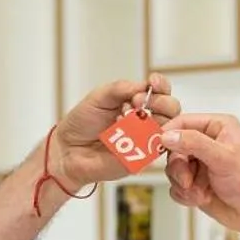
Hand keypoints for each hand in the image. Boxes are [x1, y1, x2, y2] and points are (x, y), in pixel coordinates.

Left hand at [49, 73, 180, 189]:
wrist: (68, 149)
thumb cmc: (82, 123)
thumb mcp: (100, 96)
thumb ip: (122, 88)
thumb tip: (144, 87)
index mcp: (138, 102)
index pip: (161, 90)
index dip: (161, 85)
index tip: (153, 82)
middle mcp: (146, 120)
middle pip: (172, 108)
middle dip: (159, 101)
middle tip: (137, 102)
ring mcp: (146, 139)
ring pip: (167, 128)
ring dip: (149, 119)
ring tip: (124, 117)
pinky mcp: (143, 158)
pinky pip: (153, 147)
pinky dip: (141, 138)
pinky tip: (124, 135)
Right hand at [158, 113, 239, 239]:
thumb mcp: (222, 157)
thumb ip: (193, 143)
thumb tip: (167, 135)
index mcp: (216, 128)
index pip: (183, 123)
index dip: (168, 134)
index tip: (157, 145)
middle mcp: (206, 144)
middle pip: (173, 148)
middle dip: (179, 168)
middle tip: (187, 179)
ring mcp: (200, 165)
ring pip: (172, 169)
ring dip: (183, 183)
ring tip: (199, 192)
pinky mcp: (195, 184)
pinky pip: (176, 186)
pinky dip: (184, 194)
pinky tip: (200, 198)